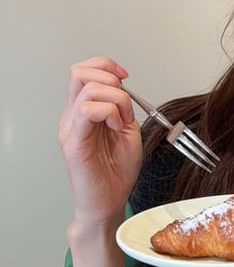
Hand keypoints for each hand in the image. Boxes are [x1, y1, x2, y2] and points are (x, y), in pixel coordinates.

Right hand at [59, 56, 142, 225]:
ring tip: (121, 122)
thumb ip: (122, 108)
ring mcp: (72, 128)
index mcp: (84, 112)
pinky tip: (115, 127)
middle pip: (80, 72)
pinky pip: (88, 110)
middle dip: (111, 79)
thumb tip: (124, 89)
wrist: (109, 201)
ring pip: (89, 89)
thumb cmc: (116, 172)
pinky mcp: (74, 142)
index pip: (84, 71)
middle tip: (124, 106)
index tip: (126, 75)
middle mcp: (73, 116)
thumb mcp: (127, 130)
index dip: (106, 65)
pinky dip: (110, 112)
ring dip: (117, 100)